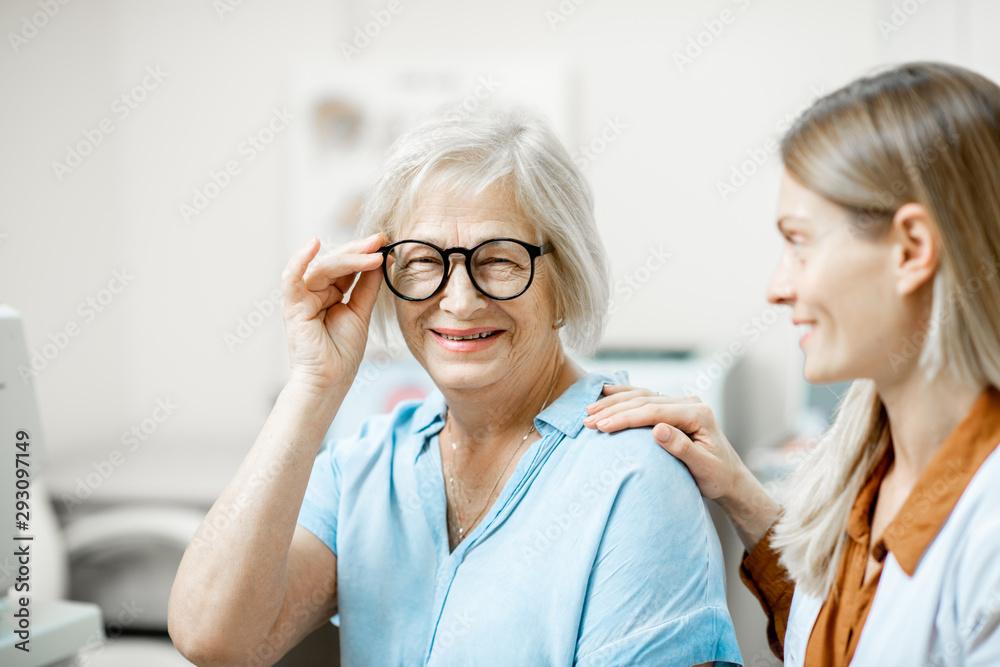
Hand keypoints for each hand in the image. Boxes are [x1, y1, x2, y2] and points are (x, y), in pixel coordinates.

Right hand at [280, 234, 385, 392]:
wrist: (331, 381)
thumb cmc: (342, 352)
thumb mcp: (361, 312)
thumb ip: (368, 286)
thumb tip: (381, 260)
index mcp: (328, 292)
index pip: (346, 266)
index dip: (364, 253)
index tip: (384, 241)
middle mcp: (313, 292)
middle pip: (334, 262)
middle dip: (358, 250)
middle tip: (380, 240)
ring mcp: (301, 298)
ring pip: (322, 268)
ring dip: (348, 258)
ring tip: (373, 253)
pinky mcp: (292, 307)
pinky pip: (291, 278)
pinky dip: (300, 260)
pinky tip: (314, 245)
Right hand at [584, 385, 741, 499]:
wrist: (730, 477)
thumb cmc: (717, 477)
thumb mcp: (703, 468)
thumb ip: (682, 448)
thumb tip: (657, 429)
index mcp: (698, 414)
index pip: (654, 411)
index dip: (626, 417)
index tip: (602, 426)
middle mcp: (690, 403)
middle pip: (645, 400)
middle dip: (614, 410)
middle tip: (587, 420)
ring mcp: (681, 402)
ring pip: (642, 395)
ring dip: (614, 402)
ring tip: (589, 410)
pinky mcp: (673, 407)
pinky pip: (645, 397)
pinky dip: (624, 395)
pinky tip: (605, 392)